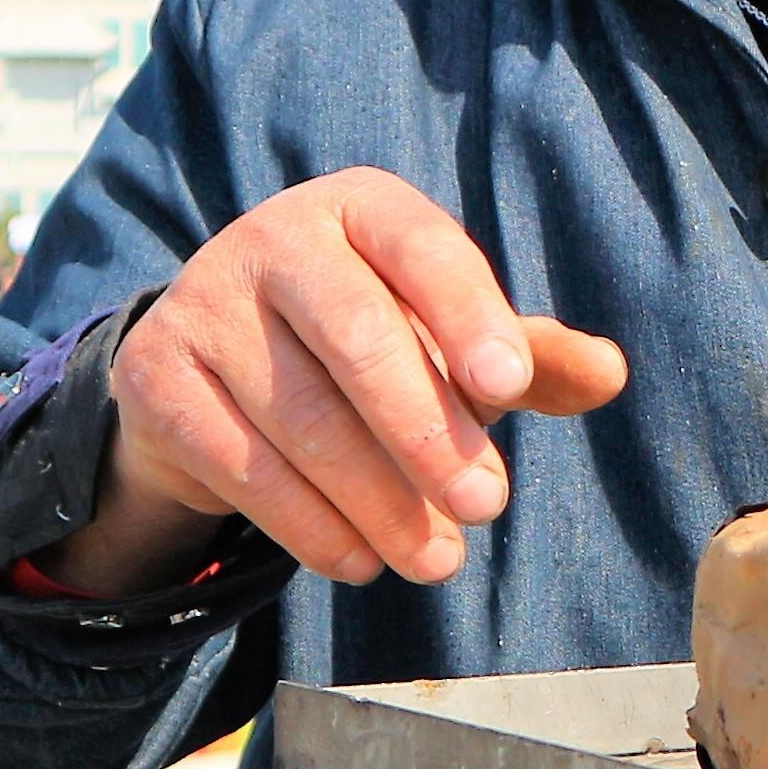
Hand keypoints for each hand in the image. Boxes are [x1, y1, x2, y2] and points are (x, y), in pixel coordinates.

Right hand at [50, 169, 628, 594]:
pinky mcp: (157, 377)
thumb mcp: (446, 334)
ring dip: (379, 501)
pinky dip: (308, 524)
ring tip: (438, 560)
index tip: (512, 384)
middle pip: (357, 337)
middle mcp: (274, 238)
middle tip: (488, 506)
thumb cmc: (364, 340)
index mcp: (361, 208)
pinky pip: (241, 465)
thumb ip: (526, 355)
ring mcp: (205, 304)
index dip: (468, 314)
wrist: (215, 364)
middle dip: (428, 432)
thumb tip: (610, 374)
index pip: (424, 250)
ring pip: (302, 416)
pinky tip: (359, 559)